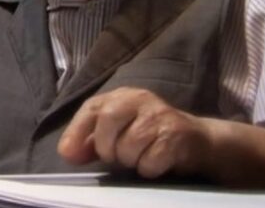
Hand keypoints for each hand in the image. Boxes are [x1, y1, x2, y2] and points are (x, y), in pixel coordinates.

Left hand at [58, 87, 212, 178]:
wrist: (196, 141)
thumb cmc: (150, 135)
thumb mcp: (118, 131)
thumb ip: (90, 140)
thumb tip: (67, 152)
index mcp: (123, 96)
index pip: (92, 108)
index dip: (77, 131)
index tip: (69, 153)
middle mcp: (141, 99)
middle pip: (108, 120)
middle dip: (106, 146)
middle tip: (114, 156)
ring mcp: (160, 116)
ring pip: (128, 145)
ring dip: (129, 160)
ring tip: (139, 156)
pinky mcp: (176, 135)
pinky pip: (149, 161)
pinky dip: (147, 168)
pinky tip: (155, 160)